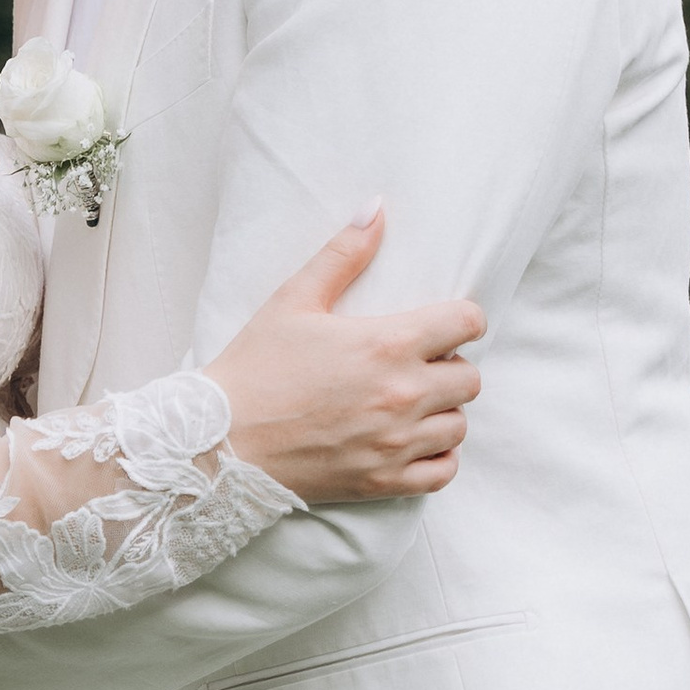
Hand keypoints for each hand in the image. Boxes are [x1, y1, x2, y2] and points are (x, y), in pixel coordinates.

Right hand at [208, 207, 482, 505]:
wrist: (219, 442)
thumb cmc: (255, 367)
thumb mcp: (294, 299)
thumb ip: (343, 254)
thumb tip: (376, 208)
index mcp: (386, 344)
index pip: (467, 324)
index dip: (461, 319)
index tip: (444, 324)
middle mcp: (401, 395)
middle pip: (470, 378)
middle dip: (450, 365)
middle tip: (418, 364)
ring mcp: (395, 443)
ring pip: (459, 425)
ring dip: (443, 411)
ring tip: (411, 403)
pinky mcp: (384, 481)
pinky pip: (443, 471)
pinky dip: (437, 456)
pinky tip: (413, 440)